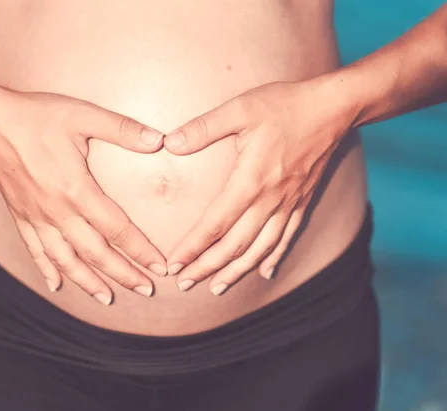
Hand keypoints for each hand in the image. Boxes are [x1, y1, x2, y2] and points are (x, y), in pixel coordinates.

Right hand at [0, 87, 166, 304]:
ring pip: (65, 260)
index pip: (117, 229)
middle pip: (95, 253)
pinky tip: (56, 286)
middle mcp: (56, 211)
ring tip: (107, 299)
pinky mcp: (20, 216)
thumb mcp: (83, 115)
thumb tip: (160, 139)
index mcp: (76, 189)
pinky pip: (34, 251)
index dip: (140, 250)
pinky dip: (47, 270)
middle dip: (122, 274)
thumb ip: (122, 129)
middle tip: (146, 290)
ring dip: (88, 282)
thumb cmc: (36, 116)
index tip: (160, 267)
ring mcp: (36, 217)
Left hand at [162, 80, 352, 293]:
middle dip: (207, 267)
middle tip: (185, 285)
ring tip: (216, 288)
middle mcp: (270, 199)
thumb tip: (168, 143)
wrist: (333, 107)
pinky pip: (286, 238)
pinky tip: (264, 273)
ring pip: (260, 248)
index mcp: (251, 180)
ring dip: (236, 271)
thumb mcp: (240, 108)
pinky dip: (273, 258)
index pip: (215, 224)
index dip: (193, 247)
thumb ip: (203, 128)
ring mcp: (288, 204)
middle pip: (235, 244)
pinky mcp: (302, 202)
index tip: (174, 265)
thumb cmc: (284, 105)